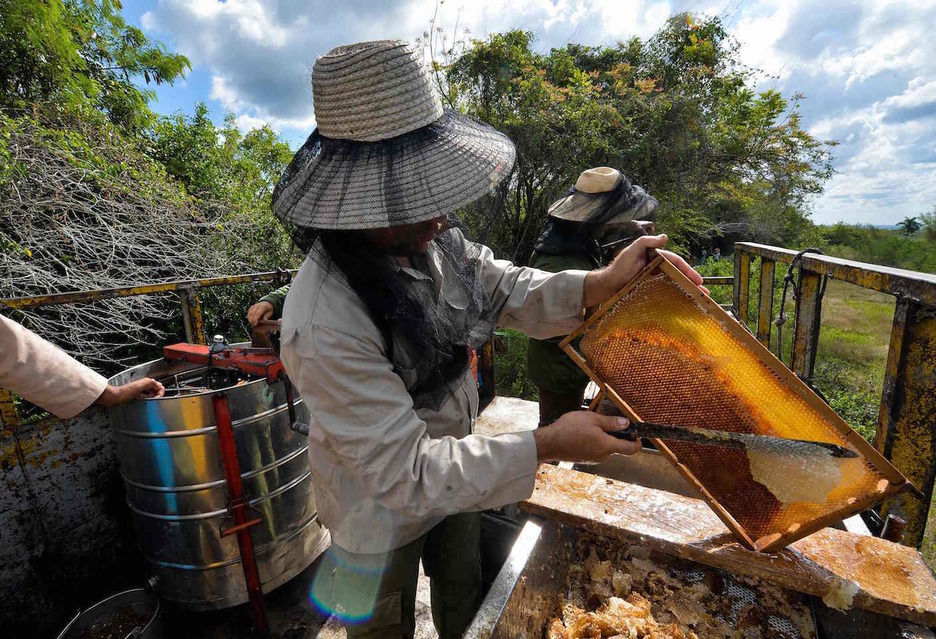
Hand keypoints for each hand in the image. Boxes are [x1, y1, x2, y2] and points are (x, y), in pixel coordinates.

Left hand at [96, 378, 164, 406]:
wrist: (115, 397)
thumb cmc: (124, 392)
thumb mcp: (140, 385)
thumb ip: (151, 383)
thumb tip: (160, 385)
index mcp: (146, 382)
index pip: (160, 387)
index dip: (160, 393)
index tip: (156, 398)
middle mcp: (144, 385)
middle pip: (156, 391)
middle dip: (154, 396)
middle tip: (147, 398)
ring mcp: (141, 391)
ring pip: (151, 396)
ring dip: (149, 399)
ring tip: (142, 400)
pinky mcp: (137, 396)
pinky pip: (146, 399)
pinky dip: (145, 401)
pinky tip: (140, 401)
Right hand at [247, 301, 274, 325]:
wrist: (266, 303)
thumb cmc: (268, 309)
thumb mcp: (270, 313)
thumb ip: (266, 317)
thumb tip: (264, 321)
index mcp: (262, 307)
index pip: (257, 313)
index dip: (255, 319)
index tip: (255, 324)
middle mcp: (257, 306)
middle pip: (252, 314)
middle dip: (252, 320)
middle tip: (253, 325)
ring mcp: (253, 306)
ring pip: (249, 314)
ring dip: (250, 319)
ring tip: (252, 324)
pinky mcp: (250, 308)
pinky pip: (248, 313)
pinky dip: (249, 318)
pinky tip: (251, 321)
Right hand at [533, 412, 640, 462]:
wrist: (549, 443)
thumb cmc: (569, 430)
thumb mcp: (592, 419)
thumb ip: (611, 423)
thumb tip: (626, 424)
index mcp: (607, 446)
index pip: (632, 449)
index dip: (637, 442)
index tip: (636, 433)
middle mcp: (603, 456)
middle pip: (618, 447)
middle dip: (616, 435)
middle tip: (606, 421)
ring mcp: (594, 459)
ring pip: (606, 447)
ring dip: (604, 437)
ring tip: (590, 425)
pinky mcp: (586, 459)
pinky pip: (597, 449)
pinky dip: (595, 441)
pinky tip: (583, 432)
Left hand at [583, 234, 707, 307]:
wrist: (607, 285)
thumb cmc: (618, 267)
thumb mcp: (631, 251)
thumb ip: (646, 242)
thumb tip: (664, 236)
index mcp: (656, 257)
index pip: (676, 262)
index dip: (688, 270)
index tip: (698, 280)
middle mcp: (657, 268)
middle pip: (678, 274)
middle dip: (692, 282)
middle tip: (704, 293)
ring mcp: (654, 279)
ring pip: (675, 284)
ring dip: (687, 290)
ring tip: (699, 299)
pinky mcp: (650, 289)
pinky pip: (666, 292)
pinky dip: (676, 296)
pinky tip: (684, 303)